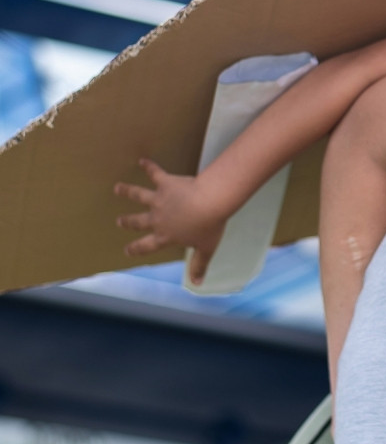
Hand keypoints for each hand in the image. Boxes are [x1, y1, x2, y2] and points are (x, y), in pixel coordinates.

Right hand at [114, 158, 225, 283]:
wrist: (210, 202)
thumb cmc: (209, 226)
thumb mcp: (205, 249)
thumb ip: (198, 265)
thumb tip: (196, 284)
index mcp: (166, 235)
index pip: (147, 245)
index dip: (136, 248)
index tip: (127, 250)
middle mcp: (158, 218)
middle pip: (139, 221)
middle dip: (128, 221)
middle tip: (120, 220)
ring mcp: (159, 200)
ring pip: (139, 195)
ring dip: (128, 191)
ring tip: (118, 188)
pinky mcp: (166, 183)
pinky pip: (156, 173)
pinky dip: (149, 166)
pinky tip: (143, 160)